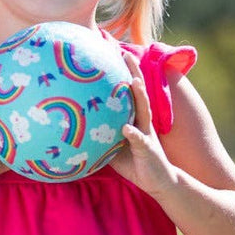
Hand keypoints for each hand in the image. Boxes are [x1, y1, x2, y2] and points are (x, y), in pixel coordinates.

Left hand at [109, 52, 177, 197]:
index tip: (113, 52)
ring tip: (133, 81)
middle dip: (133, 72)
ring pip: (144, 110)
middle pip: (138, 92)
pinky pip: (140, 141)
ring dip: (139, 95)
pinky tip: (126, 128)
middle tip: (125, 53)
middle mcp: (142, 121)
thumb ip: (102, 133)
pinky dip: (134, 134)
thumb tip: (75, 126)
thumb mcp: (113, 146)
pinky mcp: (148, 150)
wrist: (159, 182)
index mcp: (135, 118)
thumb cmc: (135, 163)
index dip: (122, 73)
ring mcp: (147, 133)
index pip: (128, 91)